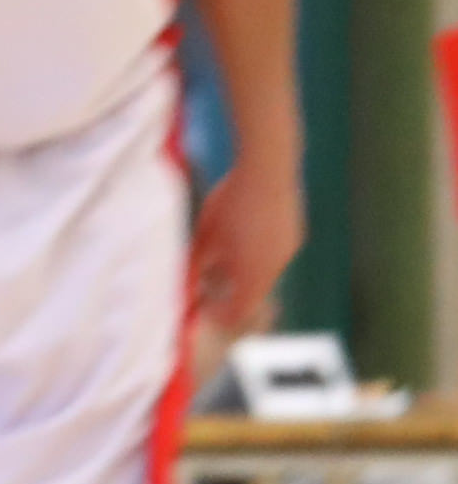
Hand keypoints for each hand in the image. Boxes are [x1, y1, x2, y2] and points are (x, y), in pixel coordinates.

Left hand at [190, 151, 305, 386]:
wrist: (268, 168)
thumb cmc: (230, 200)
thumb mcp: (207, 234)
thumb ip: (199, 261)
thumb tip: (188, 281)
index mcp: (253, 272)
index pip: (239, 310)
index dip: (222, 315)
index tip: (205, 311)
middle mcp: (275, 266)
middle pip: (253, 292)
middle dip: (232, 292)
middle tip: (210, 282)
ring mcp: (288, 251)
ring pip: (264, 274)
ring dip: (245, 273)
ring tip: (223, 255)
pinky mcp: (294, 236)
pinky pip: (274, 256)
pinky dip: (257, 256)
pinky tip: (243, 237)